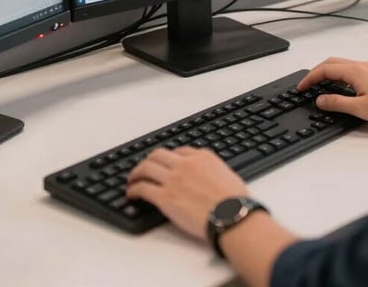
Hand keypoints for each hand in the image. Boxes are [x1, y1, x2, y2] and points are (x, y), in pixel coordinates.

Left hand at [127, 147, 248, 240]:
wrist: (233, 216)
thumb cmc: (235, 201)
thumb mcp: (227, 174)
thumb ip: (212, 171)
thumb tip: (208, 177)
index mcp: (202, 157)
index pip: (179, 151)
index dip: (169, 158)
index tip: (165, 164)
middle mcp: (185, 164)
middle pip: (158, 155)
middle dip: (148, 160)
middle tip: (143, 168)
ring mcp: (173, 179)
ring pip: (146, 167)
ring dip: (136, 173)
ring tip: (132, 179)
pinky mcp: (165, 197)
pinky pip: (143, 188)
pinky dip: (133, 189)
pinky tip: (132, 194)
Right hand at [298, 57, 367, 126]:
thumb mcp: (360, 108)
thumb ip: (337, 103)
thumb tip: (320, 100)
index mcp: (355, 71)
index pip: (325, 70)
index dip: (310, 78)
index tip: (302, 87)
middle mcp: (362, 65)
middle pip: (332, 62)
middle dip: (316, 72)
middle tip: (307, 84)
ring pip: (342, 64)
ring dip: (328, 72)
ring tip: (320, 84)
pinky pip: (351, 68)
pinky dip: (340, 74)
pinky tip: (341, 86)